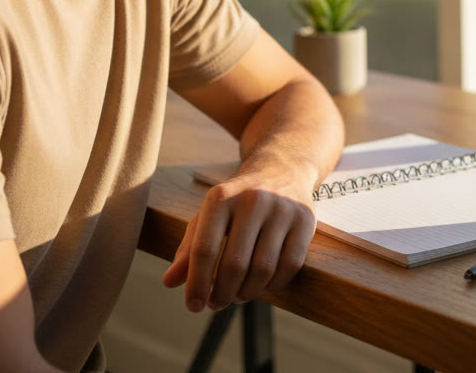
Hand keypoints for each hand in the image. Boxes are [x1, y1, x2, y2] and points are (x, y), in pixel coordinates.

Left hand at [162, 169, 316, 311]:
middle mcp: (253, 200)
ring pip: (263, 270)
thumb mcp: (208, 216)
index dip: (197, 283)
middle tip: (217, 304)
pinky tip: (262, 285)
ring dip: (247, 293)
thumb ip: (188, 248)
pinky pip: (290, 266)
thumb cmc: (237, 201)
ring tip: (238, 296)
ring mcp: (283, 210)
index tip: (193, 305)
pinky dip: (273, 284)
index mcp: (221, 197)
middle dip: (222, 293)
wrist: (282, 170)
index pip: (204, 250)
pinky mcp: (306, 220)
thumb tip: (170, 282)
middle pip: (235, 264)